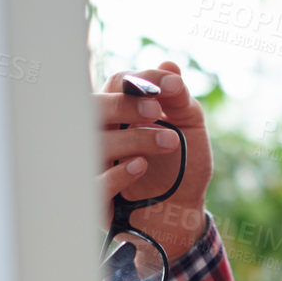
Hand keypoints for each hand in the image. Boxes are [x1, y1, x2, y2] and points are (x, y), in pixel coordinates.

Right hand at [96, 61, 212, 260]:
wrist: (183, 214)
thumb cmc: (181, 167)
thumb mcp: (188, 128)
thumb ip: (179, 98)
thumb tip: (170, 66)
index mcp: (119, 112)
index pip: (117, 83)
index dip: (141, 79)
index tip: (171, 86)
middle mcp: (100, 134)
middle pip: (93, 108)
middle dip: (125, 105)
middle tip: (156, 110)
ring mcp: (93, 166)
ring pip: (93, 143)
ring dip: (133, 138)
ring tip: (169, 142)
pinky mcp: (94, 199)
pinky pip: (93, 182)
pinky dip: (117, 172)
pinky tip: (141, 167)